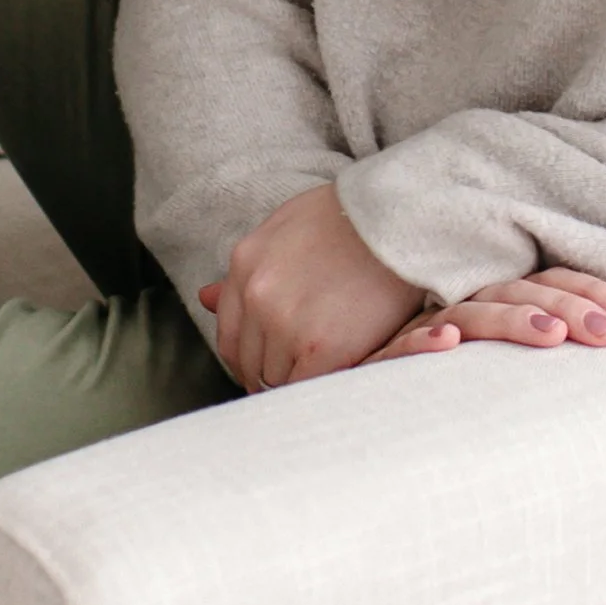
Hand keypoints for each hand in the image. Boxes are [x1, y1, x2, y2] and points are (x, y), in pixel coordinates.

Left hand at [199, 184, 424, 390]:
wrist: (401, 217)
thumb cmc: (351, 218)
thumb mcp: (285, 229)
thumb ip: (246, 270)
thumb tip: (204, 297)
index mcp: (244, 265)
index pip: (230, 336)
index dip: (251, 359)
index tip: (272, 366)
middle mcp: (256, 296)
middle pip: (249, 362)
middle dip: (272, 373)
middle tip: (302, 374)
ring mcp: (284, 323)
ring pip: (274, 379)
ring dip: (297, 380)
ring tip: (324, 372)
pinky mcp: (321, 347)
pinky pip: (304, 386)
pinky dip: (318, 387)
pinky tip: (338, 375)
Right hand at [366, 267, 605, 364]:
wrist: (347, 388)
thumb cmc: (438, 383)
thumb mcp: (496, 361)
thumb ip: (538, 344)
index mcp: (491, 299)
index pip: (545, 281)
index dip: (590, 295)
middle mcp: (458, 305)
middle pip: (518, 292)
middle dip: (569, 308)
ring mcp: (419, 329)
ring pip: (470, 313)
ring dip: (509, 320)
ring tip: (550, 334)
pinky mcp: (377, 359)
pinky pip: (399, 345)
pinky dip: (422, 343)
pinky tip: (447, 344)